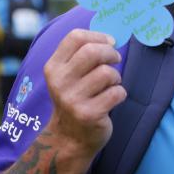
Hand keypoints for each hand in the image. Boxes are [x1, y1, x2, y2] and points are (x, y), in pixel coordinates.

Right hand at [44, 29, 126, 155]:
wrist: (69, 138)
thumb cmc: (76, 99)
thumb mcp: (69, 76)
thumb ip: (82, 56)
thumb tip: (111, 37)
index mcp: (53, 68)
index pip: (75, 37)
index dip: (99, 36)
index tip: (110, 42)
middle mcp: (59, 82)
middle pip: (93, 52)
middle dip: (111, 54)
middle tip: (116, 60)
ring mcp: (72, 99)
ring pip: (107, 73)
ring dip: (116, 77)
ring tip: (111, 85)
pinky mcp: (89, 114)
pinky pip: (117, 93)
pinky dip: (120, 94)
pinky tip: (112, 100)